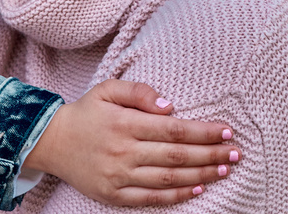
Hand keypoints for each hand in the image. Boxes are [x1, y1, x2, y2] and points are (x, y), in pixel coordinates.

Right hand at [23, 80, 237, 205]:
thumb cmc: (85, 113)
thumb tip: (170, 106)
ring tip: (225, 169)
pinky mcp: (115, 195)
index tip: (225, 130)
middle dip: (211, 153)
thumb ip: (138, 91)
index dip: (202, 132)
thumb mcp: (107, 89)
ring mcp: (119, 176)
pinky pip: (153, 197)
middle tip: (236, 152)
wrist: (51, 142)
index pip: (172, 129)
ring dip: (201, 174)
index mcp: (124, 123)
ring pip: (169, 177)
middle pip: (176, 155)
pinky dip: (177, 194)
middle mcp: (123, 151)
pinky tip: (197, 188)